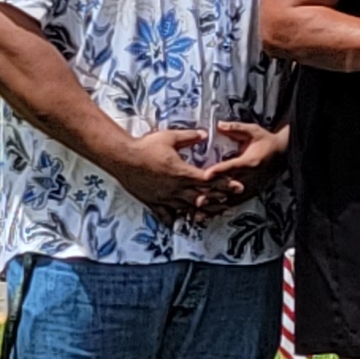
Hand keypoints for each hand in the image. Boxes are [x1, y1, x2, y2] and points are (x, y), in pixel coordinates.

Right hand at [106, 125, 224, 216]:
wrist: (122, 158)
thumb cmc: (145, 147)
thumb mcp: (170, 137)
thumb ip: (189, 137)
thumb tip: (205, 134)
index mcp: (182, 172)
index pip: (209, 179)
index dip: (224, 183)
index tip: (237, 186)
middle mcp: (175, 188)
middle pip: (202, 196)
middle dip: (218, 199)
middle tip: (231, 202)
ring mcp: (164, 197)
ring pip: (187, 208)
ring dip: (200, 211)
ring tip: (212, 214)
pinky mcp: (153, 202)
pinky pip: (165, 214)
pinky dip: (173, 219)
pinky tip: (178, 224)